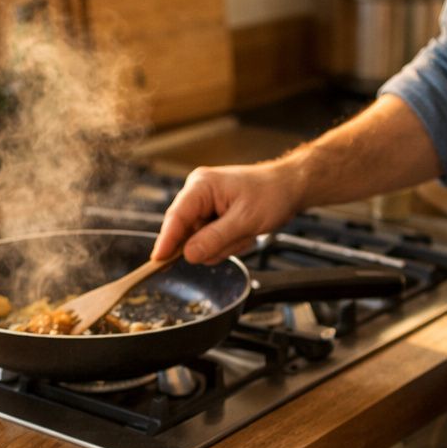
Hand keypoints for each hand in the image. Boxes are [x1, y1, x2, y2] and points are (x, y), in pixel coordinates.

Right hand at [152, 160, 307, 263]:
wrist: (289, 187)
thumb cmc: (271, 194)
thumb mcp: (244, 220)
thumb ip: (214, 239)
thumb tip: (189, 254)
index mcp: (201, 186)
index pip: (176, 217)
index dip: (166, 240)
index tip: (157, 260)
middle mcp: (198, 193)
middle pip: (188, 234)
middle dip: (215, 243)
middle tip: (240, 236)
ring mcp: (205, 205)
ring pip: (201, 242)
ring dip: (225, 244)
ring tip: (245, 230)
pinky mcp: (212, 216)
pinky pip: (212, 241)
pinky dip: (229, 243)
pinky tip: (244, 232)